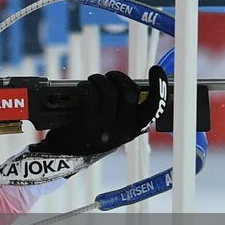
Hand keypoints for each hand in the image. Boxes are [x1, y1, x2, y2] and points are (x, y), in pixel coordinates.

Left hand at [34, 65, 166, 156]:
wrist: (66, 155)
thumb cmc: (92, 134)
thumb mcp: (115, 127)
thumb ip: (125, 110)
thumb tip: (129, 83)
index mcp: (134, 128)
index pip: (155, 107)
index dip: (159, 86)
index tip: (156, 69)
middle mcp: (123, 130)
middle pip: (129, 92)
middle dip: (118, 77)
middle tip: (109, 76)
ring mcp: (105, 128)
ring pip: (108, 91)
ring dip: (99, 79)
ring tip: (93, 80)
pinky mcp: (86, 125)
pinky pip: (90, 95)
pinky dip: (86, 86)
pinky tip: (82, 87)